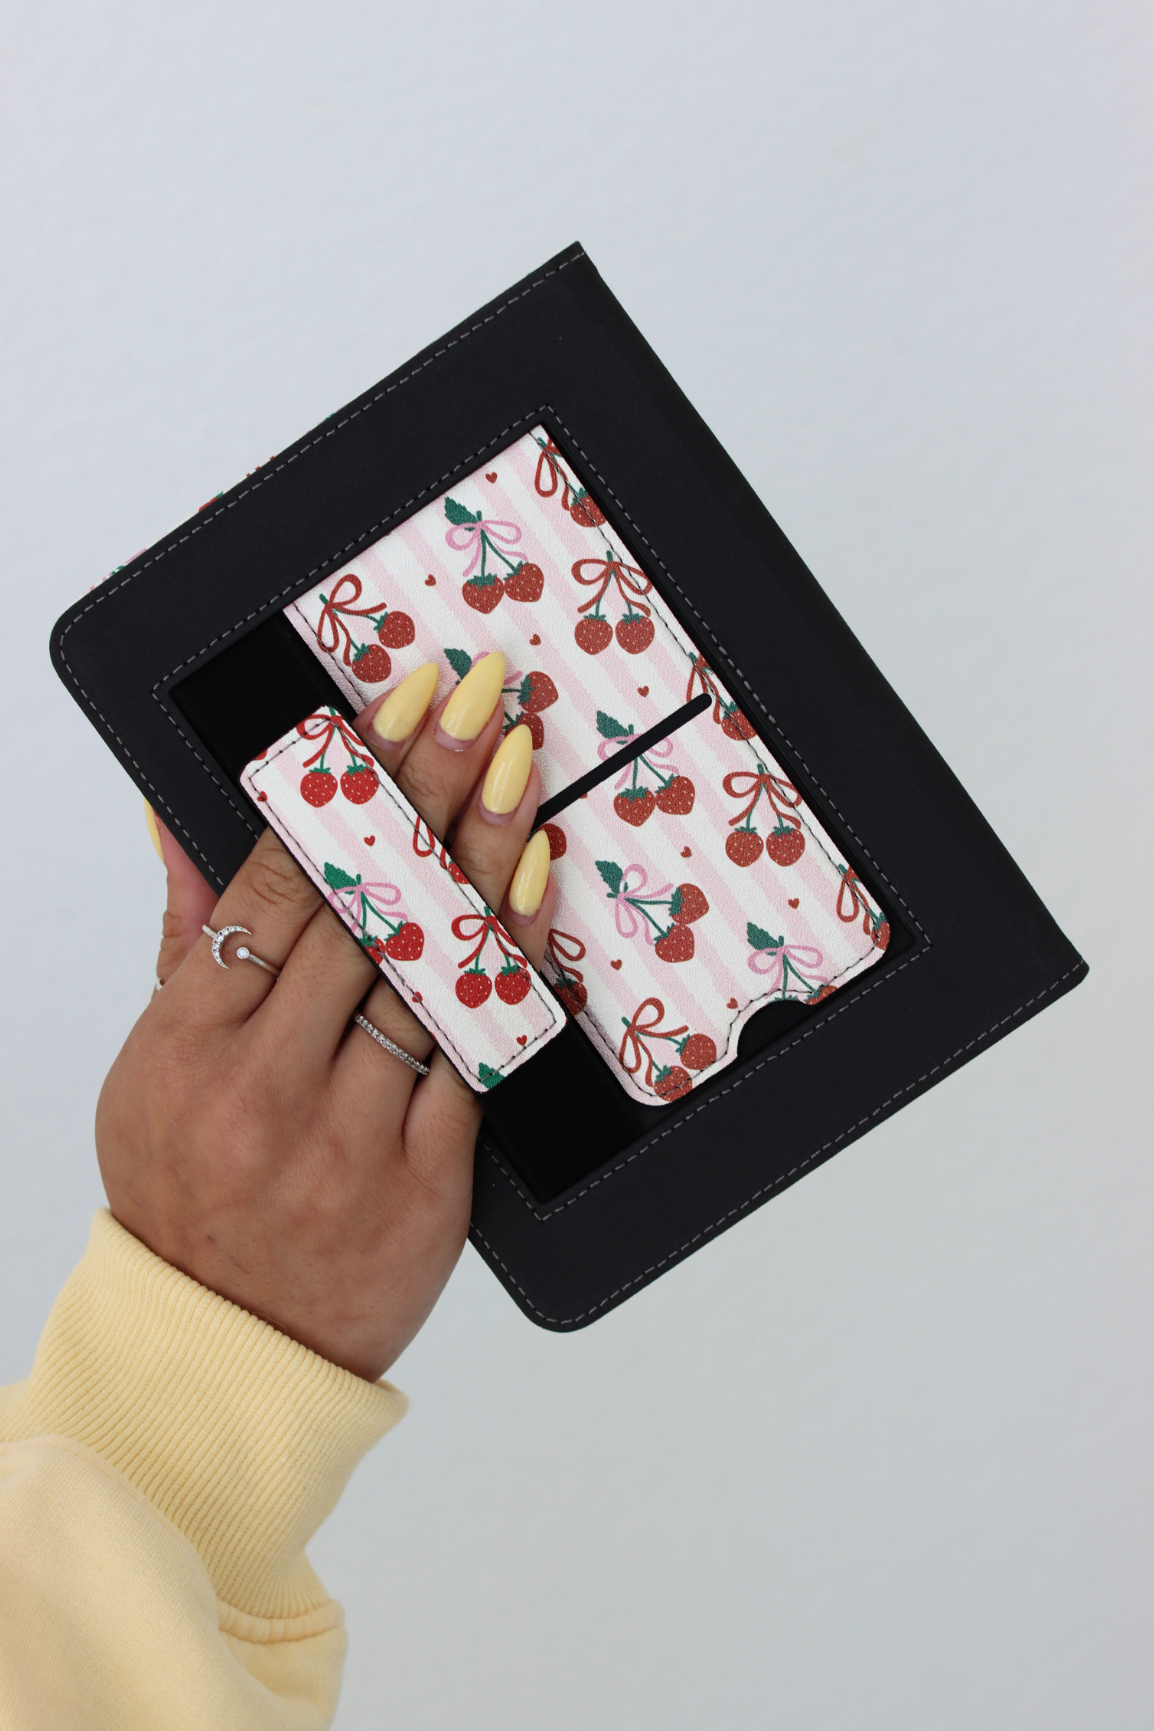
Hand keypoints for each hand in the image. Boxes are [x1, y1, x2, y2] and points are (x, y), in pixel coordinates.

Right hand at [98, 655, 554, 1379]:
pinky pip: (475, 1054)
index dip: (342, 784)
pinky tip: (533, 886)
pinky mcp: (424, 1184)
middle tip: (482, 700)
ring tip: (518, 766)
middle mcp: (264, 1085)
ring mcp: (347, 1137)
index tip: (396, 705)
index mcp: (188, 1044)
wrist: (231, 1347)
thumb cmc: (187, 1188)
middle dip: (426, 789)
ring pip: (425, 971)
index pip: (277, 883)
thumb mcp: (155, 1064)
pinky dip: (506, 963)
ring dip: (480, 857)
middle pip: (361, 909)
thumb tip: (177, 816)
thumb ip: (186, 937)